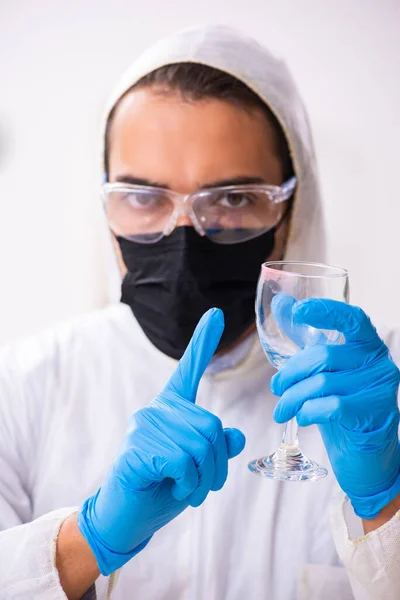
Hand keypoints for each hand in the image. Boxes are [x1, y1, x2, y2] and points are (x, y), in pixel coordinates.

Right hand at [78, 308, 245, 574]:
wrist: (128, 516)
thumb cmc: (163, 487)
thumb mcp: (197, 467)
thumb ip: (215, 447)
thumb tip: (236, 436)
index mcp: (172, 408)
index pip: (189, 369)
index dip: (204, 341)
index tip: (216, 313)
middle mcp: (157, 409)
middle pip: (211, 426)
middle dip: (216, 465)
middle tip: (203, 486)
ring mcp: (145, 426)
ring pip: (199, 446)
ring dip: (202, 479)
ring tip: (186, 489)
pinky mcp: (137, 447)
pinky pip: (182, 462)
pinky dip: (187, 484)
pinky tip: (173, 488)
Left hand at [270, 298, 399, 519]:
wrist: (364, 453)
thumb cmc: (342, 402)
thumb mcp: (323, 366)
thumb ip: (304, 334)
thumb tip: (281, 301)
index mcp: (368, 344)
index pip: (352, 318)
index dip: (325, 310)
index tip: (297, 311)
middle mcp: (379, 361)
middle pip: (324, 356)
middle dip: (291, 373)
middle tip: (275, 388)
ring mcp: (380, 388)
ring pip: (323, 383)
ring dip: (293, 398)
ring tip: (281, 410)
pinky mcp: (374, 414)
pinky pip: (332, 406)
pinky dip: (309, 411)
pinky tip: (302, 418)